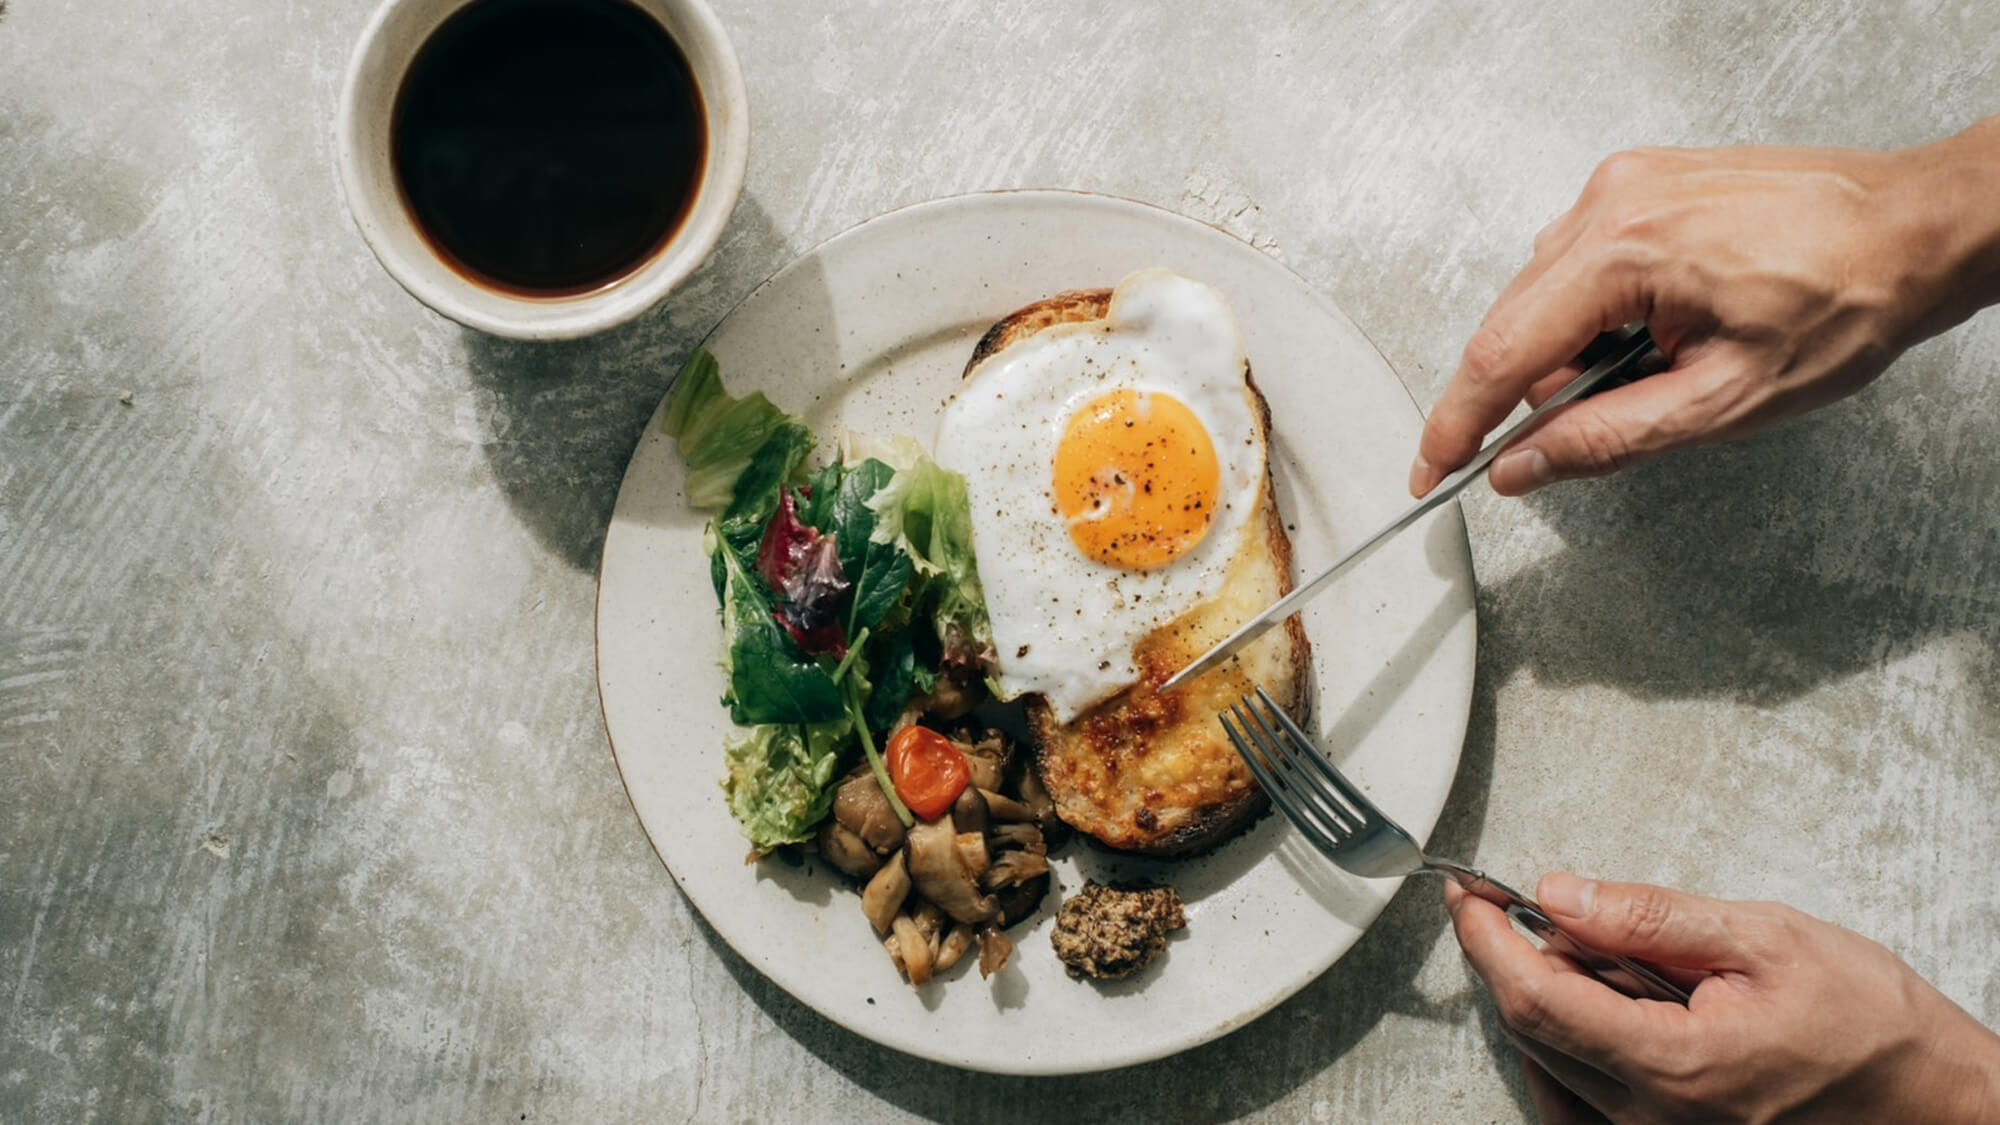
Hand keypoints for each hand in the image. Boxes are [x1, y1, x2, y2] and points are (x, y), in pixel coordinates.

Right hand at [1411, 118, 1999, 496]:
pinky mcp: (1643, 183)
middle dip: (1534, 390)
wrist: (1917, 228)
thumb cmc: (1849, 299)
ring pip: (1545, 294)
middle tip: (1580, 435)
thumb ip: (1607, 439)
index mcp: (1626, 250)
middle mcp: (1612, 201)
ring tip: (1661, 367)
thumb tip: (1521, 468)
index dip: (1456, 424)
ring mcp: (1625, 183)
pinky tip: (1659, 330)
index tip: (1430, 471)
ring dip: (1575, 349)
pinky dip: (1598, 311)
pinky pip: (1580, 261)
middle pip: (1515, 321)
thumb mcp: (1725, 400)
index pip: (1502, 352)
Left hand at [1446, 873, 1999, 1122]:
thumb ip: (1649, 917)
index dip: (1487, 939)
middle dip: (1504, 957)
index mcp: (1674, 1066)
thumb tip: (1559, 894)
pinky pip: (1580, 1099)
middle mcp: (1654, 1120)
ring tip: (1581, 947)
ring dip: (1540, 997)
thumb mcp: (1763, 938)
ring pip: (1551, 1063)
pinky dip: (1565, 1044)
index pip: (1535, 998)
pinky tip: (1591, 1005)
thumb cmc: (1868, 1023)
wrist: (1930, 1099)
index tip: (1467, 894)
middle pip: (1532, 1031)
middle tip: (1505, 902)